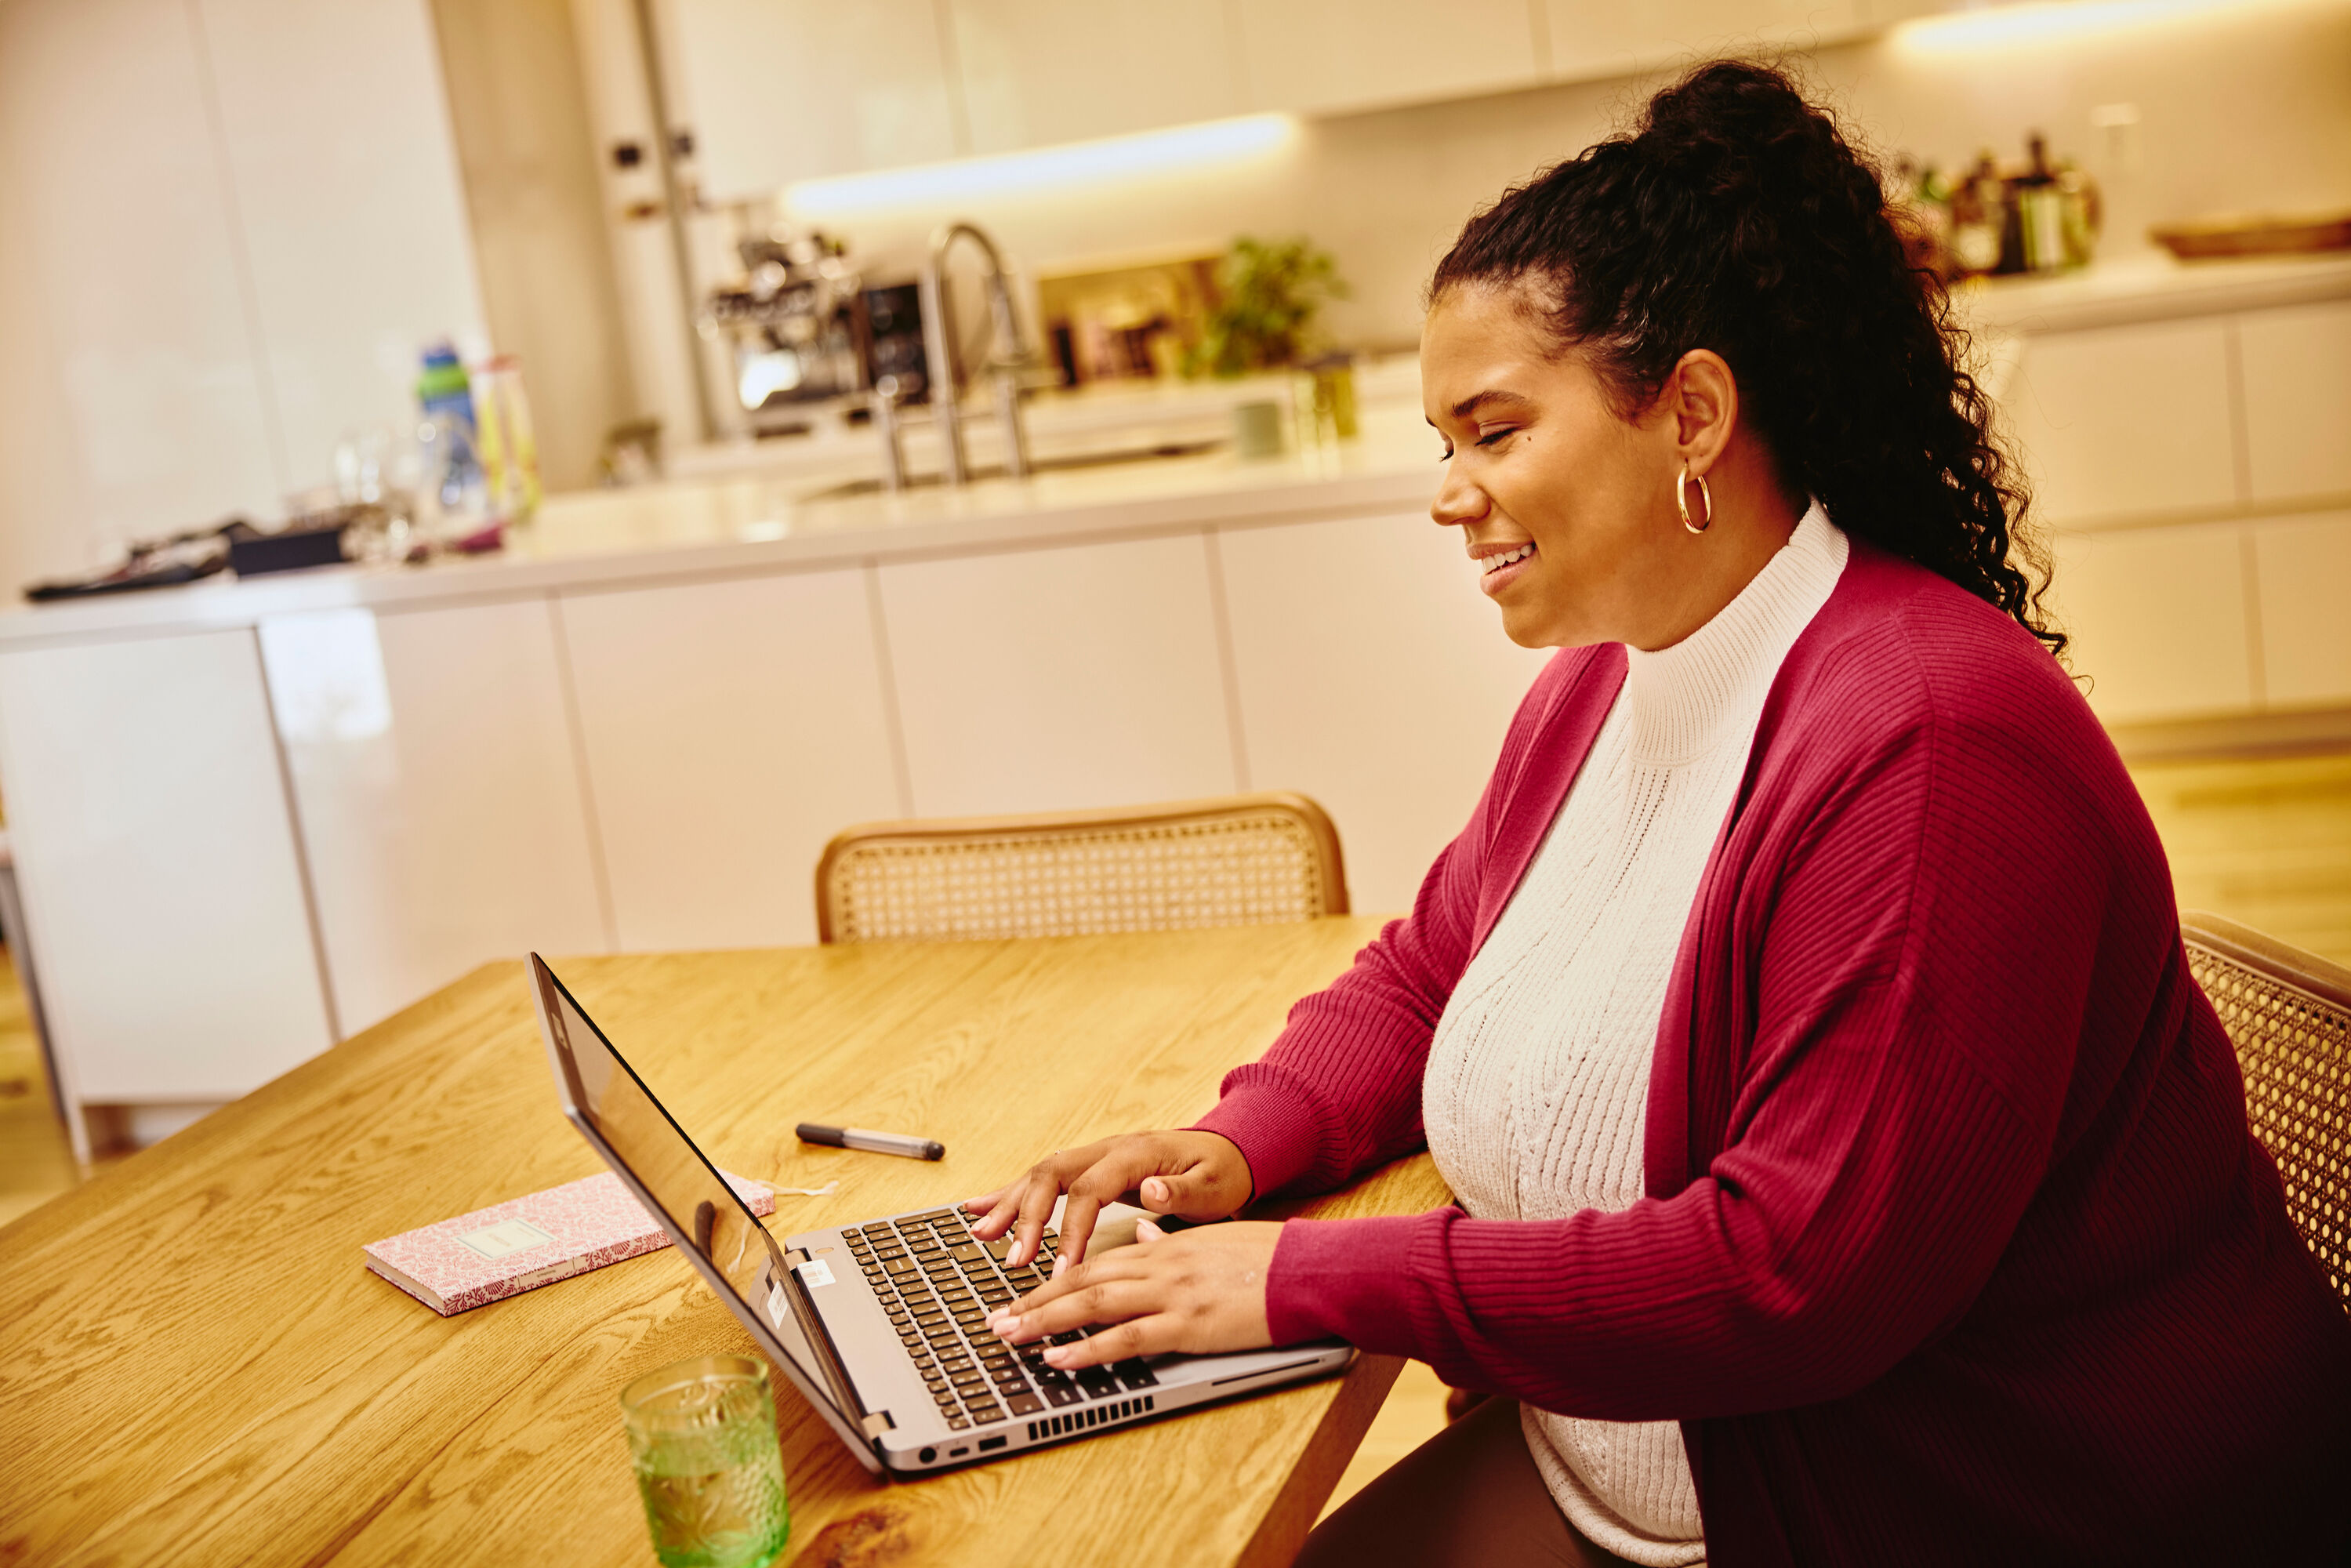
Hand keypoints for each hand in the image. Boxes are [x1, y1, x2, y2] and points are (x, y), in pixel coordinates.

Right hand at [964, 1129, 1251, 1268]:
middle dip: (1027, 1217)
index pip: (1090, 1189)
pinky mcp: (1087, 1169)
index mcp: (1135, 1154)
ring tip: (981, 1235)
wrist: (1227, 1150)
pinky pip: (1042, 1179)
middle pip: (1053, 1174)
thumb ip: (1182, 1192)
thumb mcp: (1214, 1186)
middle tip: (1015, 1261)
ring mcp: (1093, 1156)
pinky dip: (1009, 1194)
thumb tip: (1153, 1193)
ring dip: (1008, 1204)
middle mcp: (1106, 1149)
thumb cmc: (1220, 1173)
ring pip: (1040, 1174)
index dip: (1070, 1229)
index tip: (1060, 1270)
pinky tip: (978, 1209)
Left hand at [985, 1217, 1282, 1370]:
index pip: (1095, 1261)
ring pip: (1092, 1304)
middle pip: (1081, 1280)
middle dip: (1032, 1301)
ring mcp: (1171, 1293)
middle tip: (995, 1321)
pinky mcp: (1187, 1323)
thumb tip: (1140, 1232)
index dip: (1053, 1279)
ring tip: (1010, 1338)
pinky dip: (1087, 1349)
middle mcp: (1159, 1264)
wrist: (1308, 1269)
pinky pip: (1126, 1337)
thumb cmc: (1268, 1259)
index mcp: (1165, 1245)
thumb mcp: (1212, 1238)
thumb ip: (1170, 1237)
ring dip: (1044, 1322)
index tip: (1022, 1295)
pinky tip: (1060, 1360)